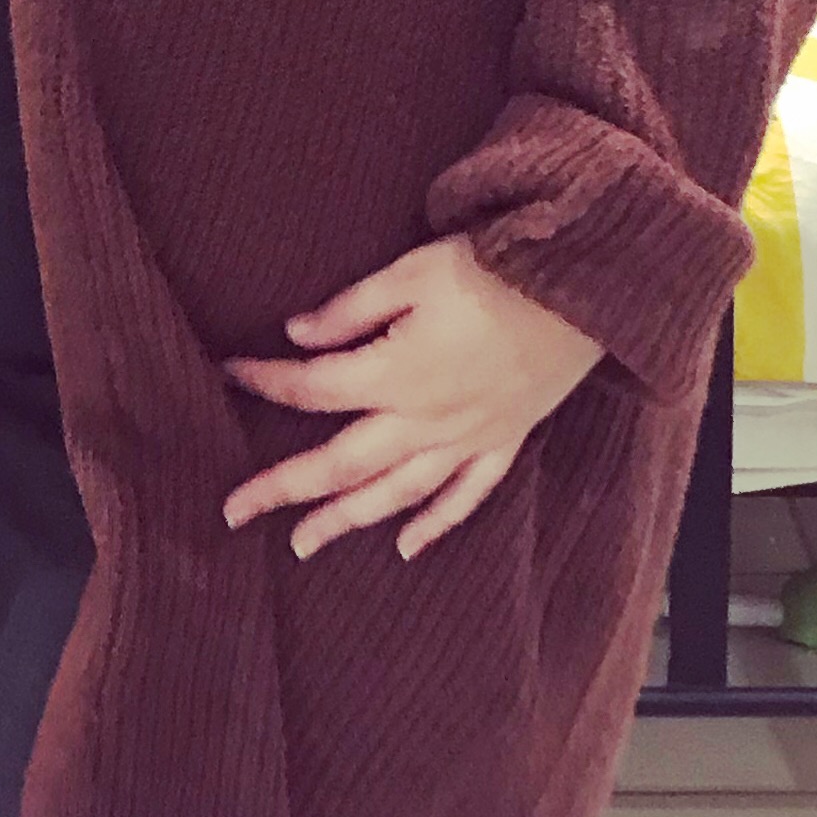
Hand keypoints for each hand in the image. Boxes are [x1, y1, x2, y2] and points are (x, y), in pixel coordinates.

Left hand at [217, 236, 607, 561]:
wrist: (587, 287)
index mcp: (396, 372)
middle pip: (340, 464)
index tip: (229, 373)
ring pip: (396, 494)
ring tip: (303, 543)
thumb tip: (298, 334)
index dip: (266, 381)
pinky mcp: (505, 440)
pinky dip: (435, 524)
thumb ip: (352, 308)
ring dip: (346, 520)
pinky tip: (405, 547)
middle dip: (283, 488)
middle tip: (234, 512)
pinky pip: (466, 496)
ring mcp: (468, 437)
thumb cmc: (498, 268)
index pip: (313, 388)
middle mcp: (426, 419)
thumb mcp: (413, 272)